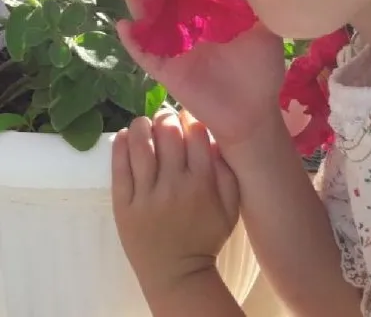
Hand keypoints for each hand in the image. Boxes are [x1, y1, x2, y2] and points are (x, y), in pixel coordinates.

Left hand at [112, 107, 238, 301]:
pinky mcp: (123, 204)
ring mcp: (146, 195)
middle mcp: (174, 185)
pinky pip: (119, 166)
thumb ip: (228, 171)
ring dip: (142, 125)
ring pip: (141, 143)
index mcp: (203, 182)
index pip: (196, 132)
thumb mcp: (231, 207)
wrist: (177, 274)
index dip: (190, 117)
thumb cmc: (205, 236)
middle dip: (166, 117)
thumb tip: (215, 135)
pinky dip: (121, 144)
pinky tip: (126, 136)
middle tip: (165, 120)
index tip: (187, 119)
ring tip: (144, 126)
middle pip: (167, 131)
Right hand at [118, 0, 285, 149]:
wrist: (253, 112)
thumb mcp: (265, 30)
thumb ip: (259, 4)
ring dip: (137, 2)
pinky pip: (144, 53)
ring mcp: (174, 45)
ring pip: (149, 19)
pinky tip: (124, 25)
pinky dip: (132, 40)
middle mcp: (188, 23)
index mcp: (210, 11)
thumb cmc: (261, 69)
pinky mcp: (166, 68)